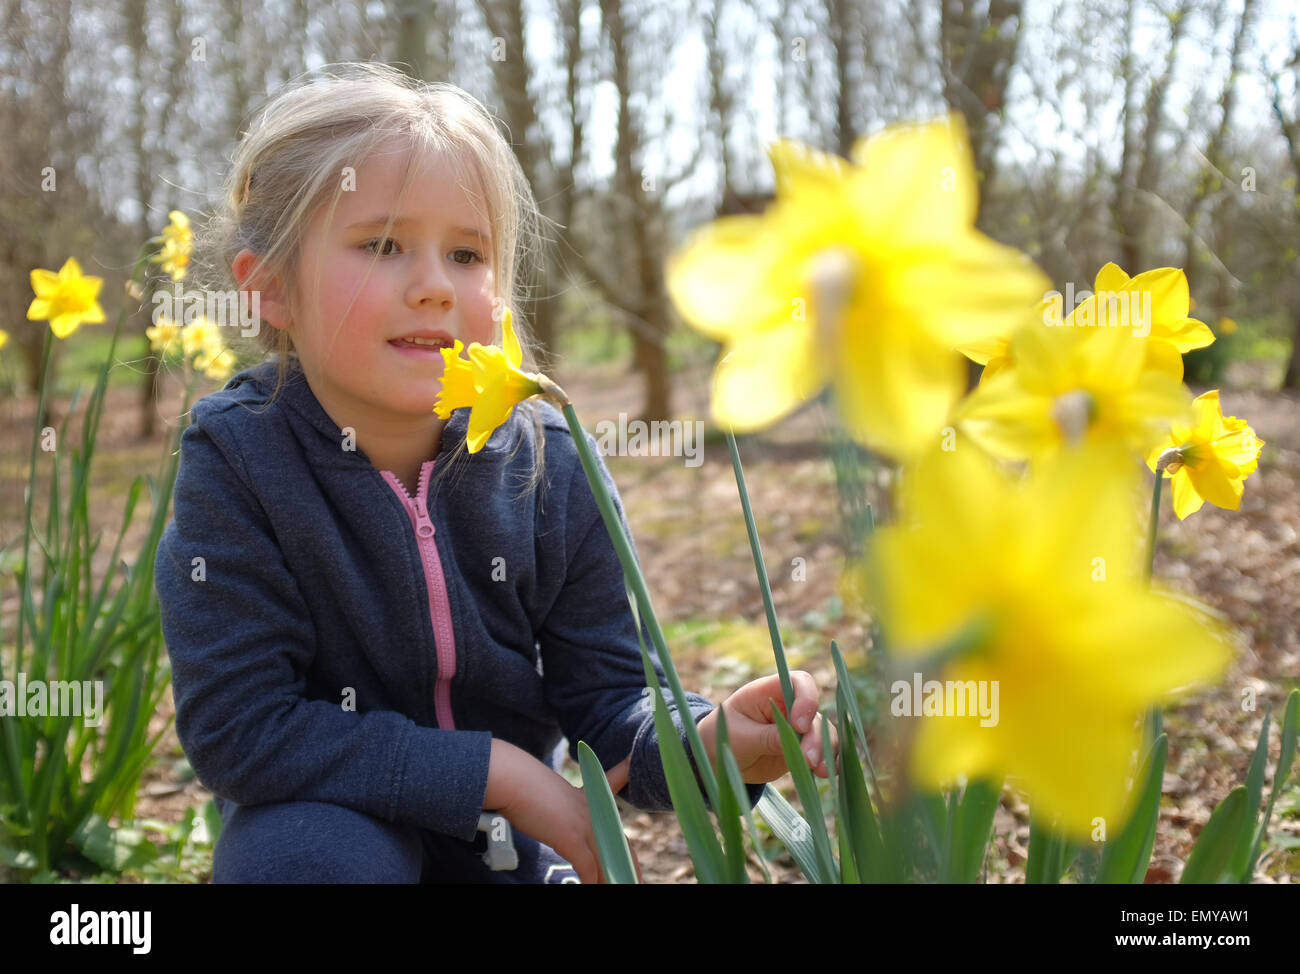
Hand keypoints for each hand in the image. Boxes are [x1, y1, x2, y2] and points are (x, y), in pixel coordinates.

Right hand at [486, 739, 642, 882]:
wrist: (514, 779)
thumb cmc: (527, 788)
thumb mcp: (556, 798)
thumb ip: (566, 816)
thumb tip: (563, 830)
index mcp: (595, 801)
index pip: (619, 825)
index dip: (630, 846)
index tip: (639, 864)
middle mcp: (596, 812)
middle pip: (622, 849)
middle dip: (629, 870)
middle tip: (635, 884)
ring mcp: (586, 824)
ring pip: (608, 862)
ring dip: (610, 879)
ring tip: (615, 887)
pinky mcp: (572, 836)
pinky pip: (588, 867)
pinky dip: (590, 881)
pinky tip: (588, 886)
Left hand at [697, 670, 837, 783]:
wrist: (720, 757)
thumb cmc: (724, 737)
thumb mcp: (740, 737)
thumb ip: (767, 738)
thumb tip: (797, 743)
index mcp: (768, 692)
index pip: (798, 682)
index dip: (806, 700)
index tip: (799, 725)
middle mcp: (788, 706)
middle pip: (815, 713)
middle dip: (816, 737)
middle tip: (810, 759)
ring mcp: (797, 727)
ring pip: (824, 733)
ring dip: (826, 751)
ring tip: (821, 772)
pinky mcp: (802, 748)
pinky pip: (823, 751)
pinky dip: (828, 761)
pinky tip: (827, 773)